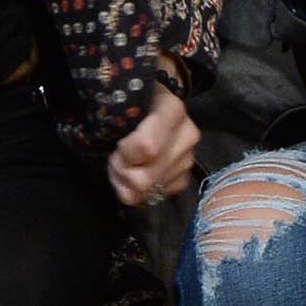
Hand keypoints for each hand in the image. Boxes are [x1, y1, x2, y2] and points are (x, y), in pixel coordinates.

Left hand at [106, 75, 198, 208]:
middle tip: (118, 157)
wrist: (148, 108)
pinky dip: (145, 186)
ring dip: (132, 179)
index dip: (124, 155)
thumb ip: (114, 151)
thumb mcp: (114, 116)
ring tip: (128, 161)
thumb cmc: (127, 110)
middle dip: (124, 172)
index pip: (146, 147)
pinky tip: (140, 169)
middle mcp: (187, 134)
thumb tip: (129, 196)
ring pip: (153, 188)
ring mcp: (190, 156)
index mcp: (171, 110)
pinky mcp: (187, 174)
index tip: (116, 145)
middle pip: (147, 176)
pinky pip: (161, 193)